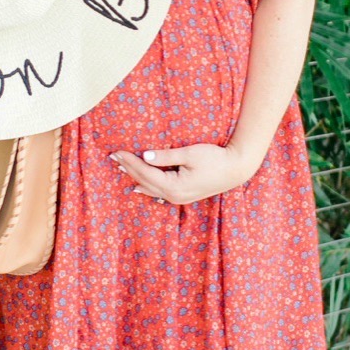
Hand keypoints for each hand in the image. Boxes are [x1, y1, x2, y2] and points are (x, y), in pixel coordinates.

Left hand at [109, 142, 259, 203]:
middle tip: (113, 157)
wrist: (236, 169)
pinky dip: (147, 186)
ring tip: (121, 169)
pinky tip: (140, 187)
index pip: (145, 172)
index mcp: (173, 186)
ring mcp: (179, 198)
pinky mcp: (184, 195)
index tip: (117, 151)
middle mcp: (173, 195)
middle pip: (144, 181)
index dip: (130, 161)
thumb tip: (145, 156)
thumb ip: (167, 156)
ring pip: (150, 188)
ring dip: (135, 177)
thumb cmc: (215, 158)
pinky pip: (159, 192)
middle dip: (129, 169)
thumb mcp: (190, 153)